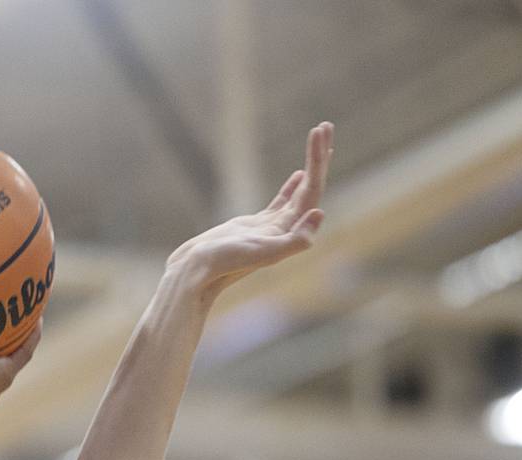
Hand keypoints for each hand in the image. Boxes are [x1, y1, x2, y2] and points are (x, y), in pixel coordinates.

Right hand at [167, 122, 333, 299]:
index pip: (312, 191)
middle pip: (312, 187)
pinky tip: (298, 175)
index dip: (318, 162)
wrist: (196, 271)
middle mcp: (286, 229)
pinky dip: (293, 186)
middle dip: (319, 156)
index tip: (319, 134)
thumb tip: (319, 212)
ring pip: (300, 192)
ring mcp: (273, 227)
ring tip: (319, 143)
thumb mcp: (261, 252)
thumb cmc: (224, 262)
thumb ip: (294, 240)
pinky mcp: (257, 226)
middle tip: (326, 125)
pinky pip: (283, 202)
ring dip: (311, 166)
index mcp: (290, 232)